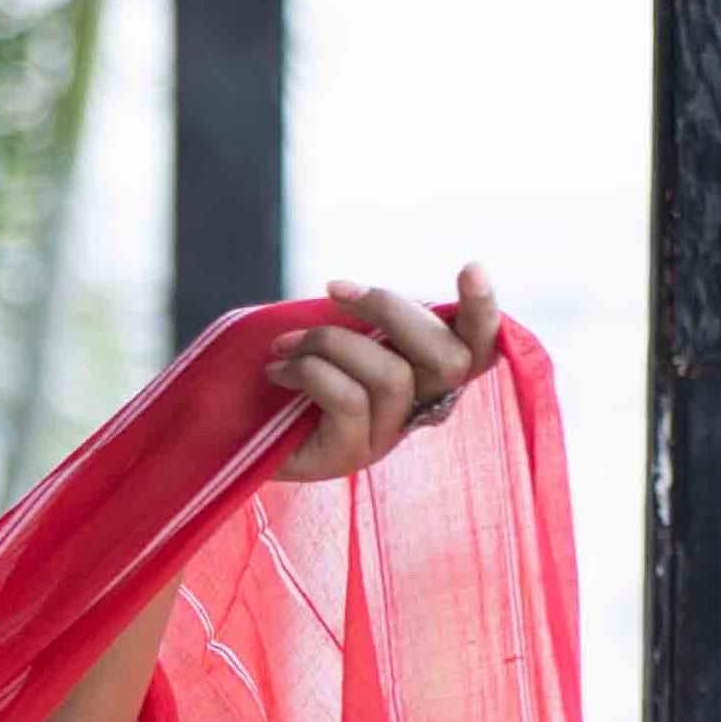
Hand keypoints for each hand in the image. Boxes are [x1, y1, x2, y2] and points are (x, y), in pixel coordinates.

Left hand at [263, 265, 501, 481]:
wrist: (237, 429)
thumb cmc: (292, 371)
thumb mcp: (339, 334)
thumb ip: (370, 319)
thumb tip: (364, 291)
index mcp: (423, 373)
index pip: (478, 348)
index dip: (483, 312)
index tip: (470, 266)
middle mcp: (416, 407)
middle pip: (446, 358)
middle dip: (390, 308)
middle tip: (335, 289)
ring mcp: (386, 436)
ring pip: (392, 374)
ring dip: (332, 341)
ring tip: (286, 344)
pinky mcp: (351, 455)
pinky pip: (348, 399)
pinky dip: (308, 371)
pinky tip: (277, 371)